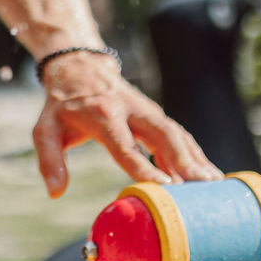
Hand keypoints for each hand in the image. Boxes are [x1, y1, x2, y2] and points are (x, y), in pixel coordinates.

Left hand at [32, 52, 220, 193]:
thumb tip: (56, 192)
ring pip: (177, 134)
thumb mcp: (45, 128)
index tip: (166, 187)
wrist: (79, 68)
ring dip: (197, 159)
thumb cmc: (62, 105)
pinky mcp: (156, 116)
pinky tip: (208, 177)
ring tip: (215, 187)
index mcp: (103, 115)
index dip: (145, 167)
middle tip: (204, 187)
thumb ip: (49, 160)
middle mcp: (131, 110)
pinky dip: (195, 156)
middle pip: (164, 135)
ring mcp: (148, 111)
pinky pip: (179, 137)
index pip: (126, 146)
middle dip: (185, 161)